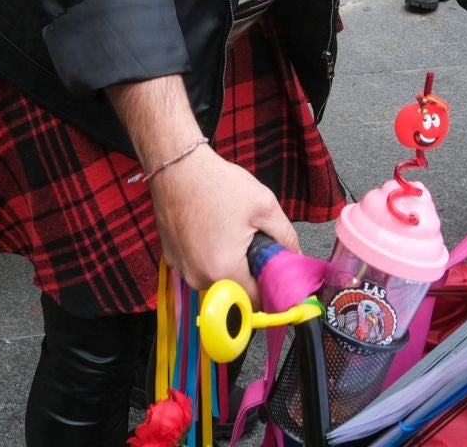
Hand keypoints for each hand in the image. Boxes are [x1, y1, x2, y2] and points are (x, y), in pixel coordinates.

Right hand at [148, 147, 298, 297]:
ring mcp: (182, 269)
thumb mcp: (264, 206)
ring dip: (228, 262)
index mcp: (223, 271)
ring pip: (217, 277)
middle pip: (235, 289)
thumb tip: (294, 257)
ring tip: (230, 230)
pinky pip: (199, 266)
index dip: (270, 283)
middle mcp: (198, 278)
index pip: (256, 298)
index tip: (275, 268)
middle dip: (249, 269)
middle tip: (253, 240)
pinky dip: (208, 254)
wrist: (176, 167)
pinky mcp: (172, 258)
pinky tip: (212, 229)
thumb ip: (286, 237)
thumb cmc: (217, 184)